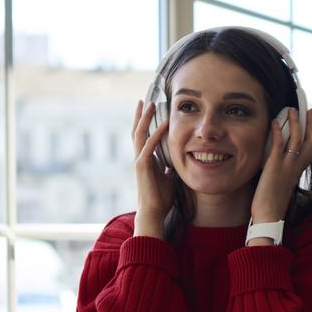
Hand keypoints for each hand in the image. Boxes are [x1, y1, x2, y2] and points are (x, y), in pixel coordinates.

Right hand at [132, 100, 173, 237]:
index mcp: (145, 159)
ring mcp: (139, 161)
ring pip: (139, 134)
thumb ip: (169, 168)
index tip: (149, 109)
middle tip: (145, 100)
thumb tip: (174, 164)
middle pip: (137, 131)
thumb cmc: (161, 197)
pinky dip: (157, 133)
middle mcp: (140, 157)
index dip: (145, 122)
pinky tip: (164, 123)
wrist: (154, 211)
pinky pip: (149, 146)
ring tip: (151, 104)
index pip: (143, 136)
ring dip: (145, 118)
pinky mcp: (142, 166)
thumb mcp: (169, 178)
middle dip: (141, 115)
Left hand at [251, 108, 311, 224]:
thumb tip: (276, 165)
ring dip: (295, 123)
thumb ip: (282, 173)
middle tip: (309, 111)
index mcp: (298, 172)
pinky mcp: (275, 166)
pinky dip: (277, 132)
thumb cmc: (272, 205)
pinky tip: (275, 122)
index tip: (311, 125)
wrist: (269, 216)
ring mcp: (287, 166)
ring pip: (296, 139)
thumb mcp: (281, 186)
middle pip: (309, 141)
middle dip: (310, 125)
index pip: (310, 150)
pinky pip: (278, 144)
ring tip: (292, 110)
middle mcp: (296, 167)